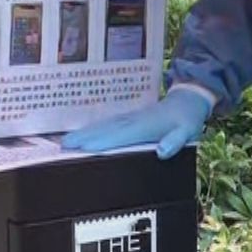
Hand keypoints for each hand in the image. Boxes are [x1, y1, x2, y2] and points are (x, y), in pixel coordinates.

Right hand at [62, 86, 212, 158]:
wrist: (189, 99)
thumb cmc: (187, 119)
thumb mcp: (187, 131)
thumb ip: (175, 141)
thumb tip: (162, 152)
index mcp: (145, 126)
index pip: (120, 136)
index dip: (101, 142)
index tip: (82, 148)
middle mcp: (133, 121)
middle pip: (105, 130)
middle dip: (84, 137)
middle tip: (62, 146)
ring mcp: (130, 118)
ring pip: (103, 126)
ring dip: (84, 132)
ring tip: (65, 141)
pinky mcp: (129, 118)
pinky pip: (108, 124)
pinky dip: (93, 129)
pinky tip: (84, 134)